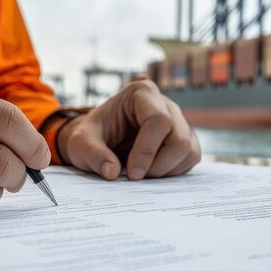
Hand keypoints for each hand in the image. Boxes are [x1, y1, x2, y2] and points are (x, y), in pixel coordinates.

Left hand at [57, 79, 200, 179]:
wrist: (98, 141)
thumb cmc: (91, 136)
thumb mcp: (80, 143)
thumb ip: (92, 154)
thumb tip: (112, 172)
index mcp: (142, 93)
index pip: (159, 121)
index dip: (147, 150)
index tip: (132, 174)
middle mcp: (166, 104)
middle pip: (179, 139)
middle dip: (158, 165)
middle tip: (135, 177)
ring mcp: (179, 122)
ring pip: (188, 151)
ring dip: (166, 171)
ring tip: (141, 173)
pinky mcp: (185, 140)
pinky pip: (190, 159)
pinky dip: (173, 172)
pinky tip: (151, 172)